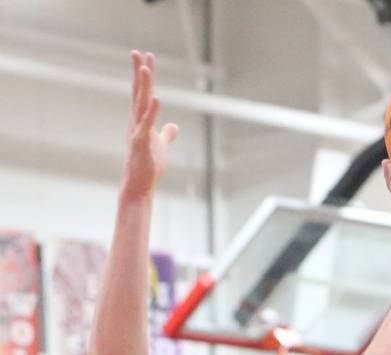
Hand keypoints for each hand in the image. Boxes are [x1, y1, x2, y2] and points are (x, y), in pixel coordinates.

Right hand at [121, 51, 177, 198]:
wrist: (139, 185)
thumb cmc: (148, 166)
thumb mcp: (161, 146)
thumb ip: (167, 134)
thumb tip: (174, 126)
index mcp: (140, 120)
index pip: (143, 93)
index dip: (145, 75)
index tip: (147, 57)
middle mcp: (136, 122)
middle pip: (139, 93)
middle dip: (140, 72)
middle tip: (139, 52)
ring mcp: (137, 131)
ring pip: (141, 104)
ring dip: (144, 86)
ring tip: (146, 69)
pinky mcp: (141, 143)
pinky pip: (147, 125)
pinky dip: (152, 112)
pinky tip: (157, 99)